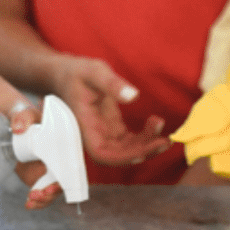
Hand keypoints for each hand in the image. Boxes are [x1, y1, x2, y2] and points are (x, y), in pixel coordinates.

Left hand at [8, 99, 62, 208]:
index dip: (68, 177)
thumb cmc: (27, 119)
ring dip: (44, 199)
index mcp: (64, 145)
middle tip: (41, 193)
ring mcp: (50, 171)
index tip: (56, 184)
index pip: (72, 163)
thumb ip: (22, 118)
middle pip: (64, 181)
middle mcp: (60, 160)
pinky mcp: (40, 179)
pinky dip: (37, 202)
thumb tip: (18, 129)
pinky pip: (43, 193)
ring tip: (31, 199)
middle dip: (54, 192)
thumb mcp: (25, 115)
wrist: (16, 129)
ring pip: (53, 191)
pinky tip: (29, 204)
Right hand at [51, 56, 169, 166]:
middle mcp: (94, 134)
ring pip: (125, 150)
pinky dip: (143, 138)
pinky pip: (129, 141)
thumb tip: (134, 96)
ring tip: (164, 134)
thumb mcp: (94, 71)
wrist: (65, 75)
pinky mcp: (111, 129)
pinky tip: (155, 125)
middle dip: (141, 152)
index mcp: (86, 125)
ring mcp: (103, 133)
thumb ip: (112, 83)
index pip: (102, 153)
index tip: (143, 150)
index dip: (122, 158)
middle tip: (163, 141)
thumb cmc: (76, 72)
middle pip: (118, 156)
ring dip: (146, 146)